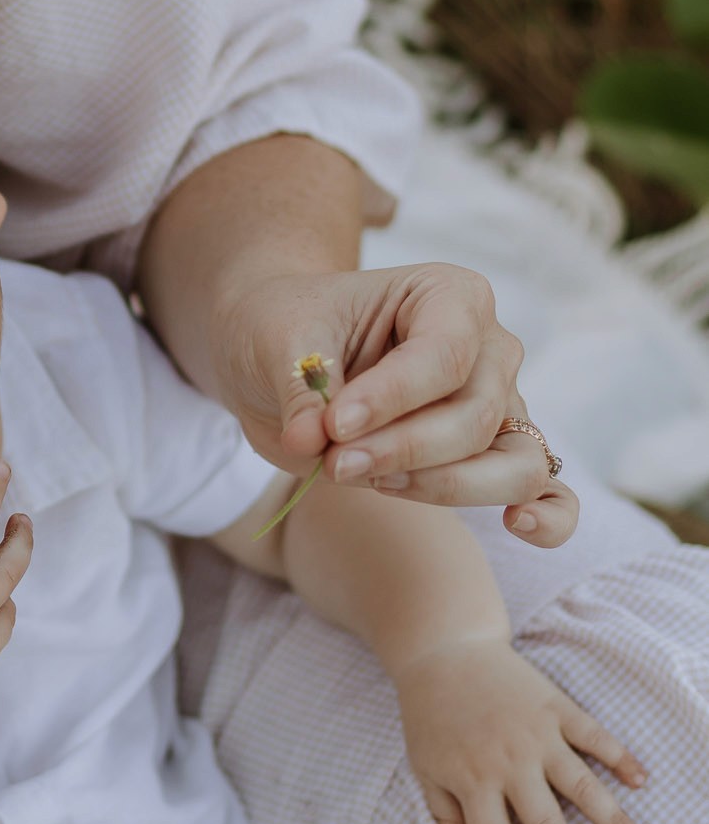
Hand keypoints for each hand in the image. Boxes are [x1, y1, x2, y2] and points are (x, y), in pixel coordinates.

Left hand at [214, 261, 576, 547]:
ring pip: (512, 464)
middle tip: (333, 462)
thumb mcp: (277, 340)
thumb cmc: (287, 330)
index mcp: (449, 296)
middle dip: (402, 451)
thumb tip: (310, 441)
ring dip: (442, 487)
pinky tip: (516, 527)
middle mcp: (489, 349)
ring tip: (370, 480)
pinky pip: (541, 491)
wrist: (284, 355)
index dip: (392, 399)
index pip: (444, 355)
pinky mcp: (492, 456)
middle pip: (475, 416)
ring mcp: (500, 405)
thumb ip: (299, 389)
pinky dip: (546, 516)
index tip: (334, 425)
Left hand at [392, 638, 647, 823]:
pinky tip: (640, 781)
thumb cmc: (430, 717)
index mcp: (474, 780)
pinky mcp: (555, 707)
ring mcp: (537, 734)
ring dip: (611, 817)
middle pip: (544, 823)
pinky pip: (594, 736)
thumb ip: (445, 818)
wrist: (444, 653)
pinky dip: (619, 757)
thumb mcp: (424, 769)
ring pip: (581, 784)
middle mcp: (510, 761)